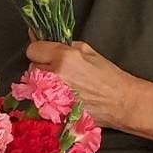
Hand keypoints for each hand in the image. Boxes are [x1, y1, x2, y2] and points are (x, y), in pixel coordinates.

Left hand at [26, 38, 152, 142]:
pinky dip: (46, 98)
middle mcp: (55, 75)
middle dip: (42, 66)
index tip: (43, 52)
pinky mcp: (54, 110)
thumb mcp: (89, 52)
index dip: (39, 49)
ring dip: (42, 83)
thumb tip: (49, 42)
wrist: (121, 103)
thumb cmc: (109, 78)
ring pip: (33, 84)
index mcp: (64, 57)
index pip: (33, 49)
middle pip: (31, 66)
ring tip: (62, 85)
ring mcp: (52, 95)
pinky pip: (39, 100)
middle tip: (58, 70)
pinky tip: (61, 97)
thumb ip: (66, 46)